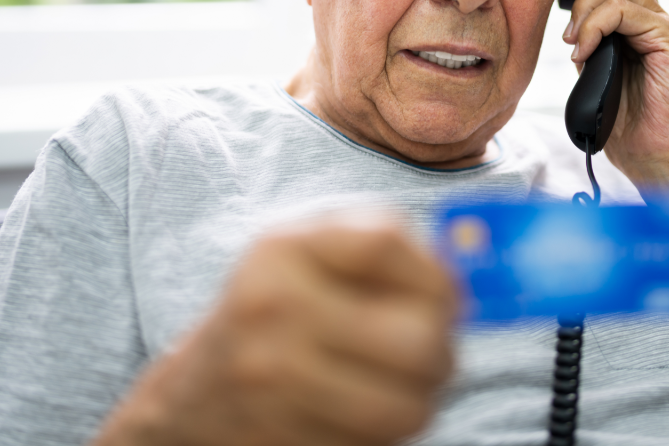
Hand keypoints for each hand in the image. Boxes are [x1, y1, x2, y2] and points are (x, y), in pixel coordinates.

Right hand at [92, 217, 457, 445]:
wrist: (191, 397)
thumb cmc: (273, 313)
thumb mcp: (308, 257)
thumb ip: (382, 247)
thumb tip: (476, 265)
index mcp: (283, 246)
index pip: (388, 241)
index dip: (437, 271)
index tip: (446, 295)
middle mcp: (271, 305)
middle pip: (416, 335)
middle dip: (443, 352)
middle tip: (434, 355)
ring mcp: (271, 378)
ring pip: (404, 407)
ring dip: (421, 402)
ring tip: (404, 387)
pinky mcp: (277, 438)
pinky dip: (382, 435)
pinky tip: (362, 412)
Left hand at [561, 0, 668, 244]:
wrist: (661, 161)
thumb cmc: (631, 130)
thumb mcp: (596, 79)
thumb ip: (589, 47)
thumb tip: (570, 27)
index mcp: (639, 26)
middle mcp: (655, 20)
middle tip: (566, 3)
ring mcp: (664, 28)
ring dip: (585, 6)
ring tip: (572, 41)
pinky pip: (627, 10)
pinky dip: (595, 25)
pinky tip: (582, 51)